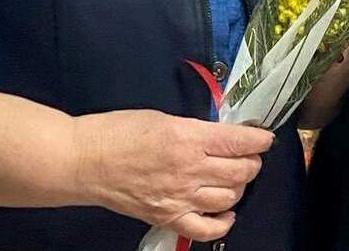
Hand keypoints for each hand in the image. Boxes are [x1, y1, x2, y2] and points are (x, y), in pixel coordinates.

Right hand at [69, 109, 272, 240]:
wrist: (84, 161)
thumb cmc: (118, 131)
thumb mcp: (162, 118)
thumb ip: (194, 129)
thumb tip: (223, 137)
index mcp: (187, 137)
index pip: (239, 142)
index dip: (259, 140)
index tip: (264, 138)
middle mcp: (188, 169)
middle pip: (241, 170)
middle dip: (252, 162)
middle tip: (249, 156)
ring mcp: (179, 198)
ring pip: (230, 197)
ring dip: (239, 187)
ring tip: (234, 178)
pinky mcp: (168, 218)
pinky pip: (207, 229)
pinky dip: (223, 222)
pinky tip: (225, 211)